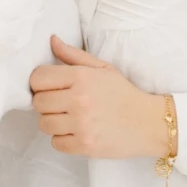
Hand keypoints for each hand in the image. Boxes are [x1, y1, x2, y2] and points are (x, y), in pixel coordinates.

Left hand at [30, 36, 170, 158]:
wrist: (149, 123)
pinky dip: (63, 140)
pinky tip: (76, 132)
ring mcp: (82, 125)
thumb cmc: (123, 94)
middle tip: (61, 103)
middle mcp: (79, 100)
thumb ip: (73, 55)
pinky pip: (55, 144)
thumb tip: (52, 40)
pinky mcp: (85, 146)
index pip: (38, 78)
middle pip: (38, 103)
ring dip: (53, 122)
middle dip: (46, 103)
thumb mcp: (102, 68)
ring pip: (44, 124)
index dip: (40, 83)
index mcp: (81, 77)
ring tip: (69, 118)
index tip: (50, 87)